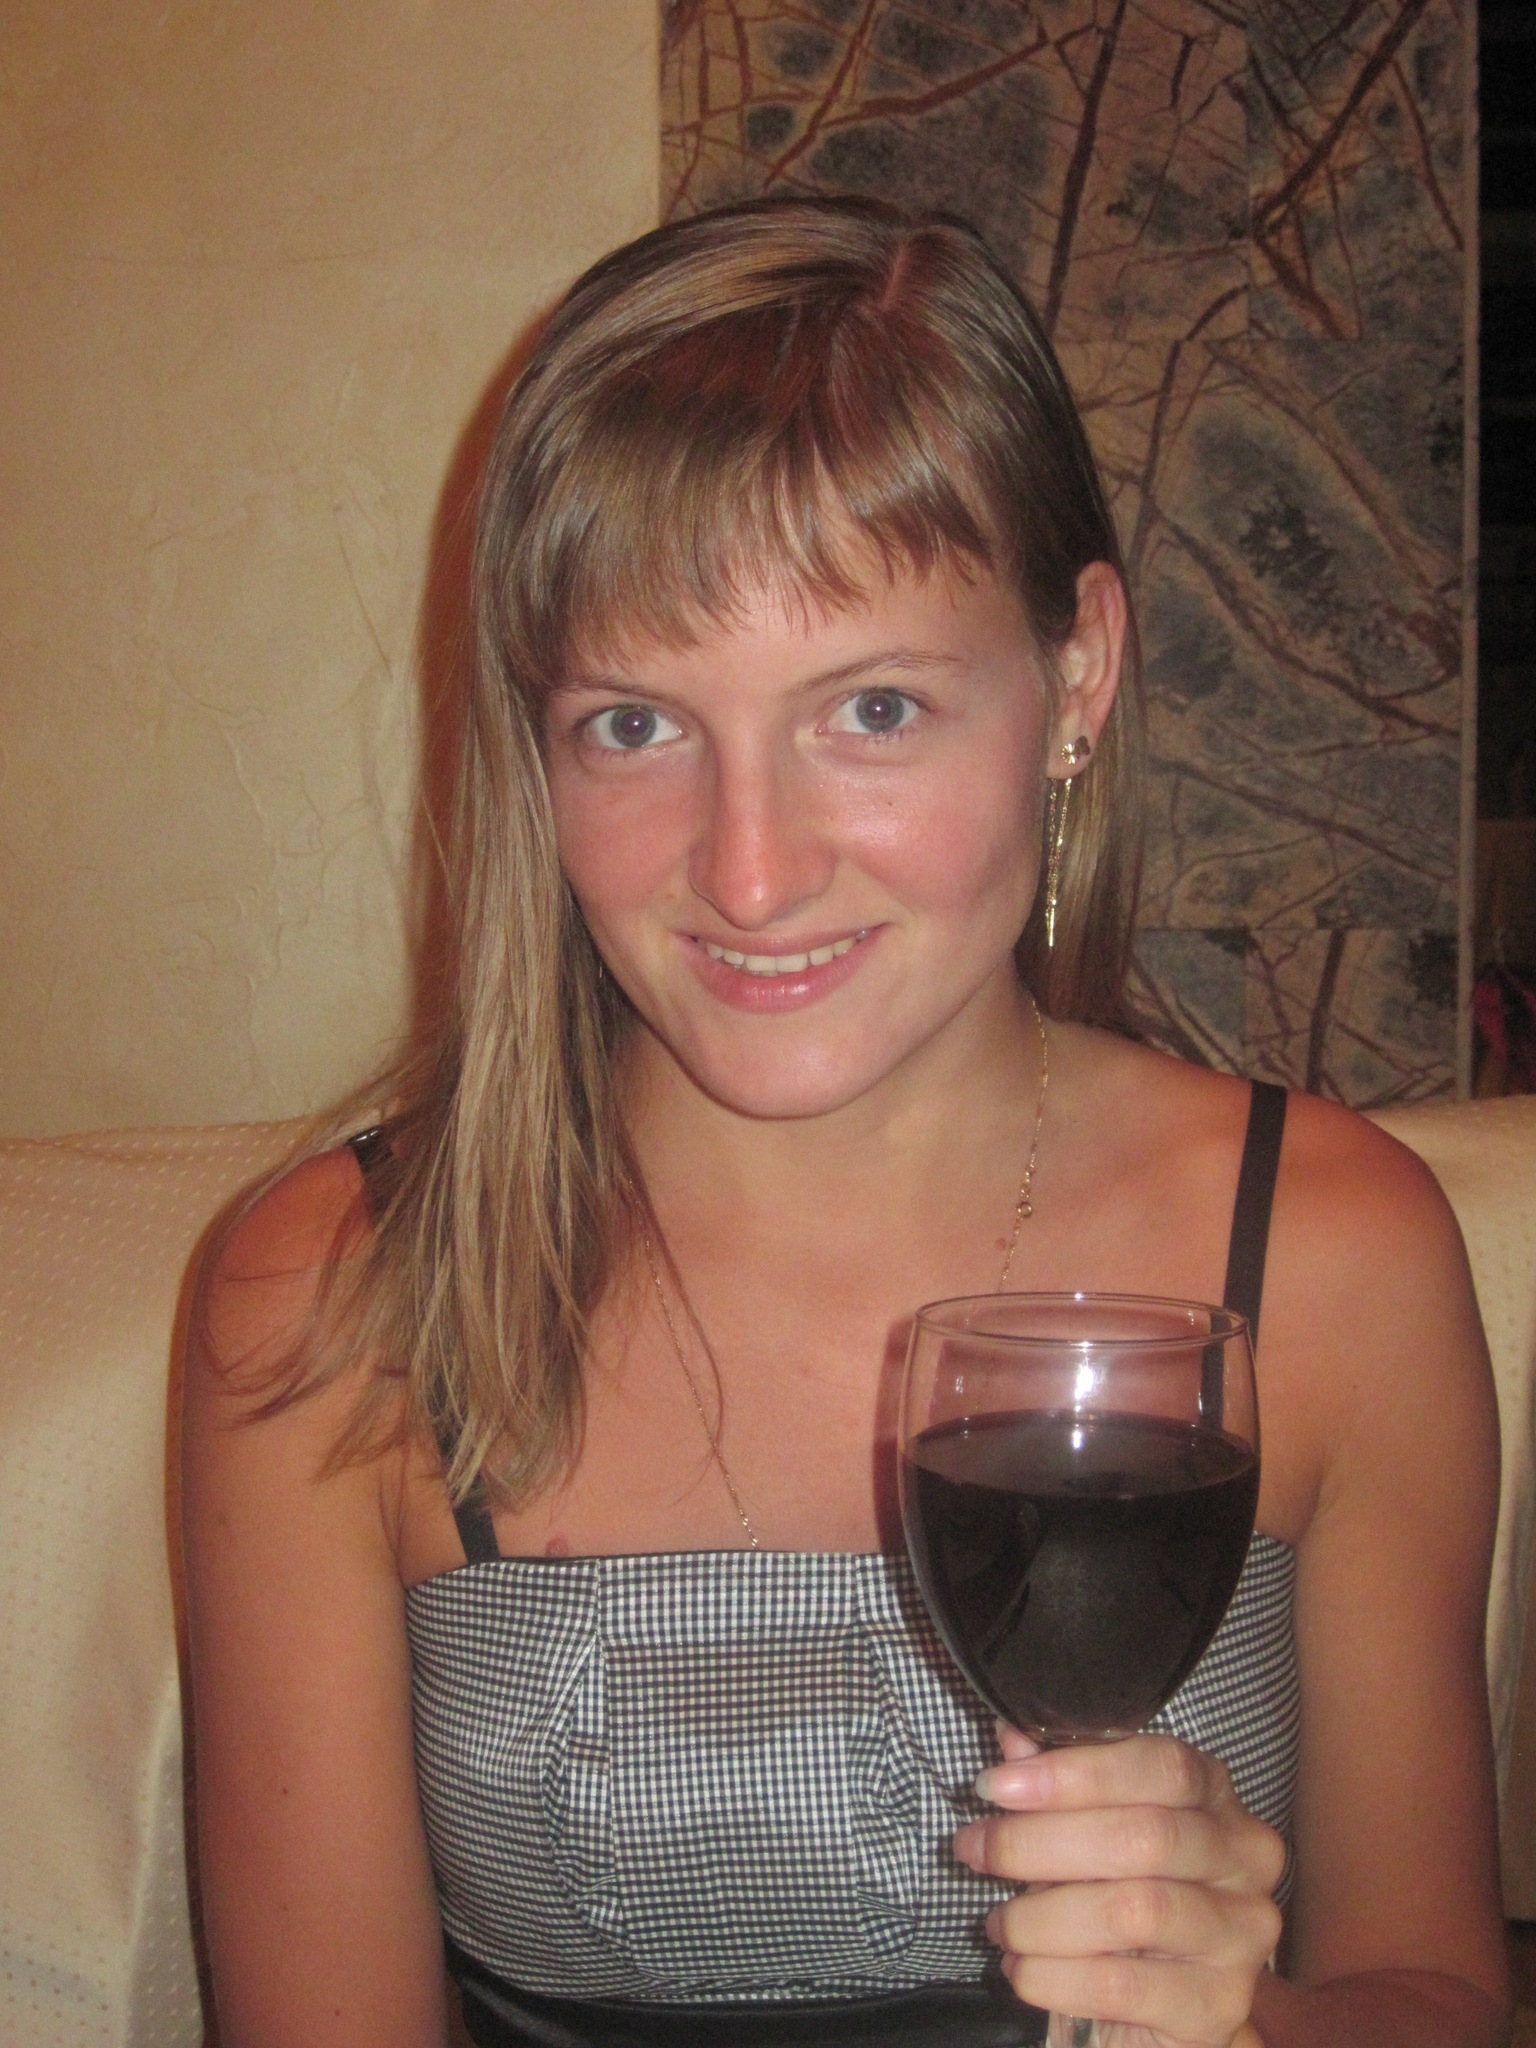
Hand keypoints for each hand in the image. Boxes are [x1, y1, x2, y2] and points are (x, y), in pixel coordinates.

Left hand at [953, 1725, 1283, 2047]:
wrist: (1160, 2004)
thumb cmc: (1122, 1892)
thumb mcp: (1090, 1828)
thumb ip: (1058, 1783)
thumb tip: (1013, 1743)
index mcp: (1216, 1796)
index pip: (1162, 1766)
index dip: (1076, 1772)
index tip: (998, 1785)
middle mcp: (1244, 1859)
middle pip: (1143, 1837)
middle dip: (1039, 1842)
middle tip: (977, 1850)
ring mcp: (1239, 1936)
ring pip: (1133, 1911)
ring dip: (1041, 1916)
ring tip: (1000, 1923)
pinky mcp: (1216, 2005)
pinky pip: (1119, 1985)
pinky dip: (1052, 1974)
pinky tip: (1021, 1969)